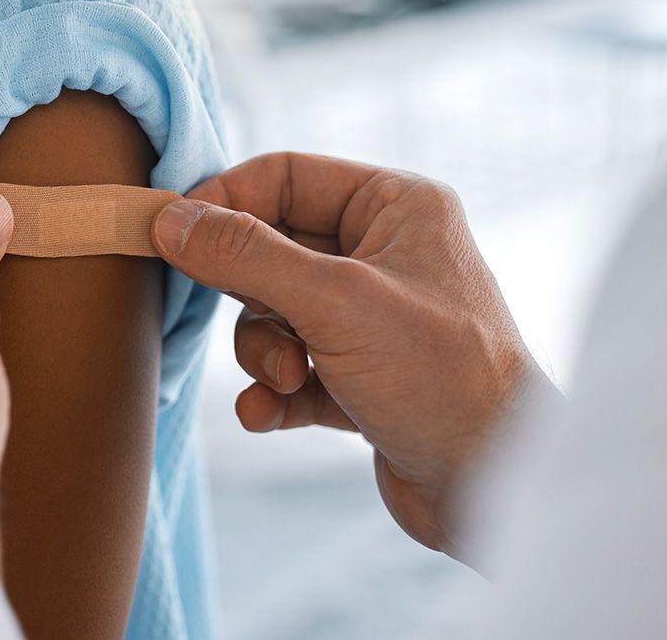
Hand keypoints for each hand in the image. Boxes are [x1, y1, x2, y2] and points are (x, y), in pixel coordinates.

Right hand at [153, 153, 554, 559]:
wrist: (497, 489)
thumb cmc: (440, 377)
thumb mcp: (333, 303)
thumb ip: (244, 256)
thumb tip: (169, 219)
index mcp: (397, 207)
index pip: (285, 176)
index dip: (225, 203)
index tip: (171, 236)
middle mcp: (386, 253)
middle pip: (271, 248)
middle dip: (250, 297)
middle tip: (251, 324)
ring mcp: (374, 318)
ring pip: (274, 314)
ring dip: (265, 352)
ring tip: (289, 381)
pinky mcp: (362, 378)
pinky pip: (292, 369)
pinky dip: (275, 393)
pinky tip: (272, 414)